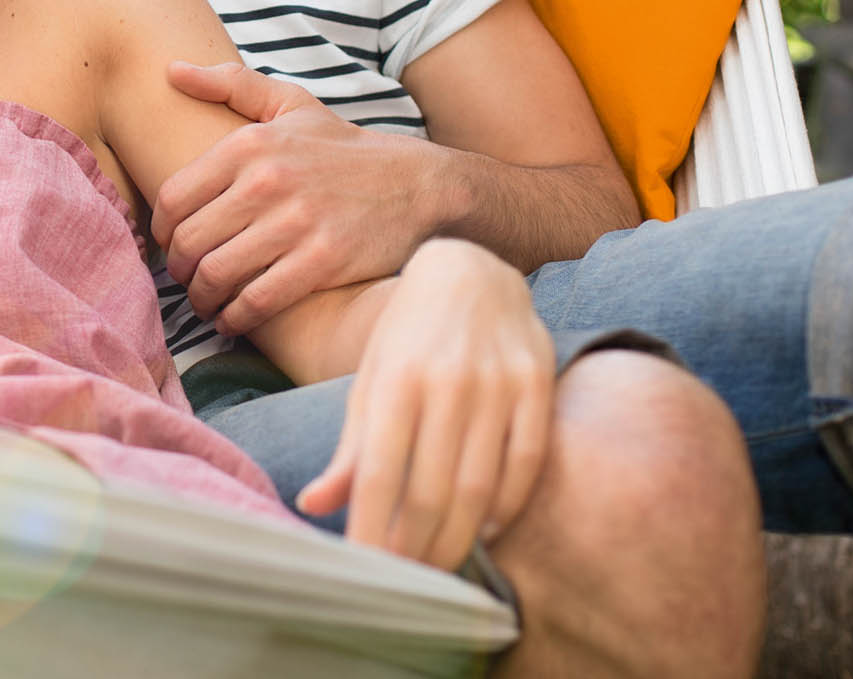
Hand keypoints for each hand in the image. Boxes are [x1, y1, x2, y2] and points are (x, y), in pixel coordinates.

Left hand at [152, 61, 448, 329]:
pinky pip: (257, 301)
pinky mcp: (322, 261)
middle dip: (179, 269)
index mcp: (250, 144)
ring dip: (202, 298)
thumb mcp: (292, 105)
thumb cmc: (344, 149)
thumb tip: (171, 70)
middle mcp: (267, 181)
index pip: (173, 198)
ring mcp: (295, 223)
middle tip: (185, 280)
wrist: (418, 186)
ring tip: (205, 303)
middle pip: (190, 241)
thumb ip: (231, 84)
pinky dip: (236, 318)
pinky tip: (234, 320)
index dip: (161, 231)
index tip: (168, 245)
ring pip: (217, 274)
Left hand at [297, 240, 552, 569]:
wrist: (470, 270)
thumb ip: (350, 448)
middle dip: (417, 547)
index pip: (381, 473)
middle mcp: (447, 381)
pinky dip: (509, 505)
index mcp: (396, 379)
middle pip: (433, 491)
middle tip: (407, 582)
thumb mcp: (370, 381)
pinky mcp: (538, 382)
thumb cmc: (407, 337)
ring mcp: (498, 382)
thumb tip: (314, 505)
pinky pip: (528, 462)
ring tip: (440, 566)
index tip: (365, 571)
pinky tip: (488, 529)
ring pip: (482, 486)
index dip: (373, 529)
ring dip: (460, 538)